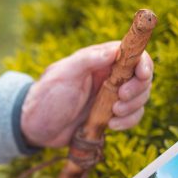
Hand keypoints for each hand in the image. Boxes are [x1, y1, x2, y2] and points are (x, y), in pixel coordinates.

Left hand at [20, 41, 152, 147]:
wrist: (35, 127)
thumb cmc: (46, 95)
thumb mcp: (64, 74)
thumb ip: (88, 60)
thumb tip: (115, 50)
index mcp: (100, 59)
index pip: (132, 54)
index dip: (142, 63)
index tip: (141, 75)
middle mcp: (109, 75)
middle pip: (141, 77)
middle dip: (137, 89)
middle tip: (121, 98)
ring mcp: (111, 96)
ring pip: (139, 98)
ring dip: (133, 107)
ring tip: (113, 115)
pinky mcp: (110, 115)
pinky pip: (131, 116)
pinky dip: (128, 121)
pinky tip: (112, 125)